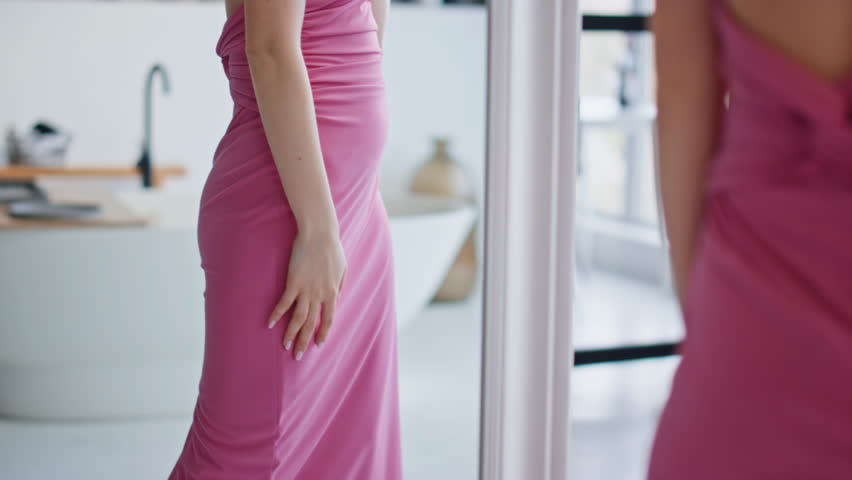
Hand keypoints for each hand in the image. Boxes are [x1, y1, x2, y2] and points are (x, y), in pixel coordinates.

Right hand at [267, 229, 346, 360]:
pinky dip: (277, 314)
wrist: (320, 233)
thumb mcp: (343, 267)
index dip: (323, 332)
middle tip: (297, 356)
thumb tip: (339, 293)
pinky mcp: (294, 282)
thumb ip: (341, 283)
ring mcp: (307, 289)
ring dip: (290, 334)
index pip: (328, 319)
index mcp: (333, 292)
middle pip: (312, 324)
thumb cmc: (332, 248)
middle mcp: (320, 295)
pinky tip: (270, 324)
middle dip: (304, 341)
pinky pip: (284, 302)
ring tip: (284, 346)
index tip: (318, 344)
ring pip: (298, 318)